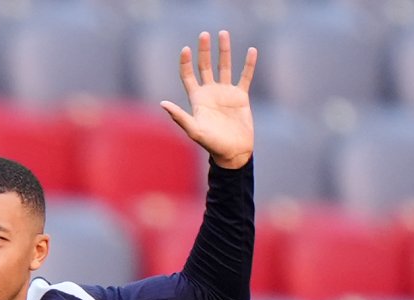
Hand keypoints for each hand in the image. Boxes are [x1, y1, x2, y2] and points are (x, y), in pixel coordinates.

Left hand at [161, 30, 256, 169]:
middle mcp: (210, 93)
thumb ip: (179, 116)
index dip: (186, 62)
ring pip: (224, 67)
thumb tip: (162, 103)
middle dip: (204, 50)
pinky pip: (245, 77)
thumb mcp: (194, 130)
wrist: (233, 152)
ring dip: (224, 51)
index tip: (186, 48)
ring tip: (223, 33)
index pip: (188, 75)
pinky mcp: (241, 97)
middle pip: (205, 66)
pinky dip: (249, 64)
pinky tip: (251, 50)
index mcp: (197, 99)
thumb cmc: (211, 144)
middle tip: (204, 34)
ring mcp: (225, 93)